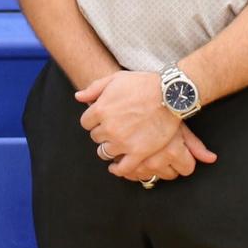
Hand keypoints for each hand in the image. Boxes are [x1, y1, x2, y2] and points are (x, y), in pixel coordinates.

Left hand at [76, 72, 218, 181]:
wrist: (169, 94)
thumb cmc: (143, 84)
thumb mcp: (116, 79)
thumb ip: (94, 89)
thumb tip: (78, 97)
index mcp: (100, 109)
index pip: (86, 122)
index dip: (93, 120)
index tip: (101, 119)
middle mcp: (109, 128)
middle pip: (96, 137)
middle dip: (102, 132)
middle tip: (114, 128)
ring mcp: (123, 142)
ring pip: (105, 152)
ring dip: (109, 148)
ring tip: (118, 143)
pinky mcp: (139, 152)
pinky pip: (123, 167)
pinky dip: (118, 169)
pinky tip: (116, 167)